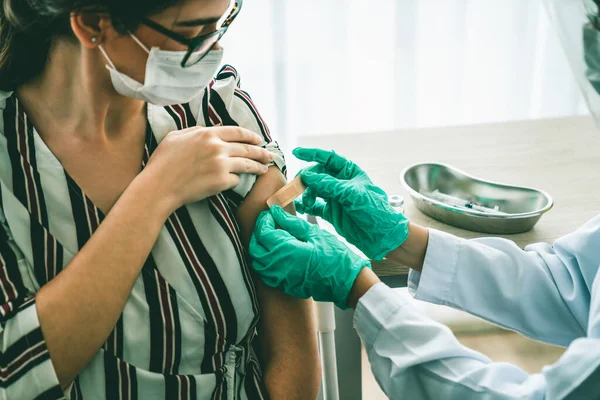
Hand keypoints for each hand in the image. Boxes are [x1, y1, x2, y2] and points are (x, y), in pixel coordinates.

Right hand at [145, 126, 273, 210]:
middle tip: (270, 155)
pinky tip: (239, 181)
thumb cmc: (163, 162)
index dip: (251, 136)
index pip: (238, 132)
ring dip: (258, 167)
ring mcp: (221, 165)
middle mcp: (217, 147)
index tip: (259, 140)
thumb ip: (197, 130)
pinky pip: (236, 179)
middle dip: (261, 152)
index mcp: (207, 133)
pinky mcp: (221, 182)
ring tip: (264, 169)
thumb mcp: (177, 137)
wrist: (159, 186)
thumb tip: (214, 128)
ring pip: (247, 164)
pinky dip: (237, 180)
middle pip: (247, 148)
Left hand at [249, 205, 370, 308]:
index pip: (263, 233)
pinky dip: (264, 262)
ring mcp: (280, 279)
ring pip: (257, 263)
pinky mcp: (285, 286)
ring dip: (258, 249)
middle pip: (254, 249)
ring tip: (269, 238)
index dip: (263, 221)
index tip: (269, 213)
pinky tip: (274, 254)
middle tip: (267, 224)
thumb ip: (292, 223)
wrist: (346, 282)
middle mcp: (279, 267)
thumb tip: (276, 212)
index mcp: (287, 250)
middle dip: (257, 234)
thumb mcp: (315, 234)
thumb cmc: (335, 256)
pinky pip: (265, 274)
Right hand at [293, 147, 408, 260]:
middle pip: (317, 174)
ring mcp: (335, 198)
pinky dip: (306, 206)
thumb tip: (308, 176)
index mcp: (350, 172)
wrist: (382, 236)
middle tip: (298, 186)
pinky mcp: (331, 212)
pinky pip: (314, 206)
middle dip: (306, 179)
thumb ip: (329, 185)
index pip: (328, 158)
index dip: (312, 154)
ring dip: (306, 193)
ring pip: (314, 190)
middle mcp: (341, 183)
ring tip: (306, 202)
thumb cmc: (374, 211)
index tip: (296, 153)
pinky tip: (299, 207)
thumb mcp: (352, 195)